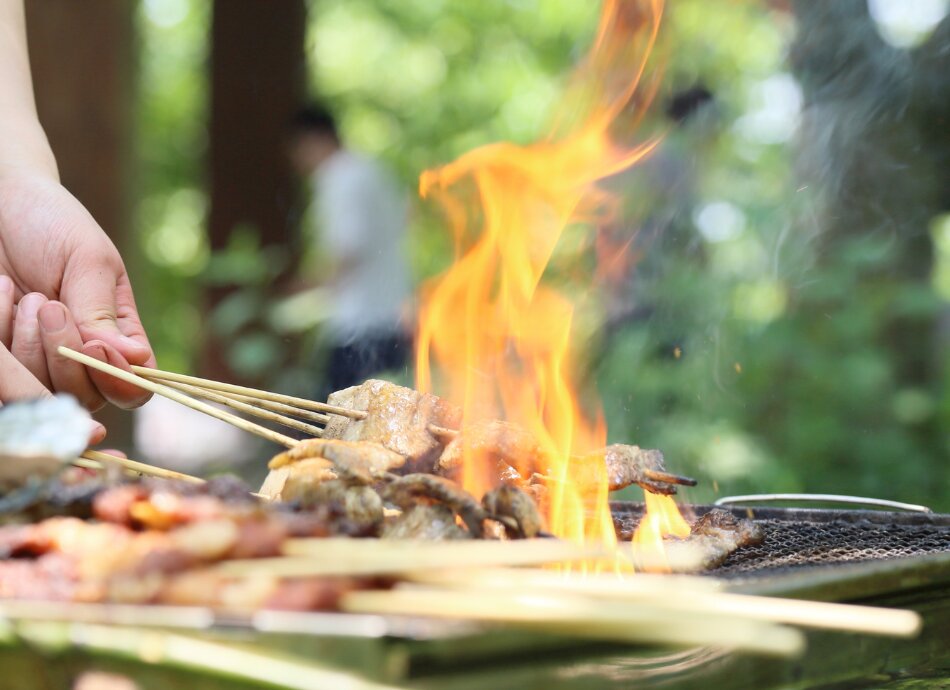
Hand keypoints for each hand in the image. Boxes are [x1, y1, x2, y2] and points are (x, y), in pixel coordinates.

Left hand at [0, 169, 154, 409]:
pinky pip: (2, 378)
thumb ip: (102, 312)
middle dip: (65, 356)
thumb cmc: (49, 223)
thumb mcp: (87, 260)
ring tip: (24, 295)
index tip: (97, 346)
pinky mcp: (1, 362)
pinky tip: (1, 296)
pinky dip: (0, 337)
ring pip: (38, 393)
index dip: (118, 380)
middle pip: (84, 399)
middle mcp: (81, 361)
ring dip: (28, 345)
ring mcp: (37, 365)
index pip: (132, 388)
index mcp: (118, 339)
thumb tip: (135, 359)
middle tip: (48, 304)